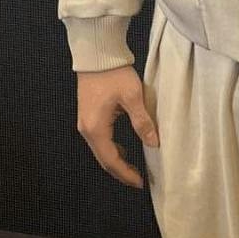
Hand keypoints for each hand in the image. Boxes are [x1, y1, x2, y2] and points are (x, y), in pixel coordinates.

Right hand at [76, 66, 158, 188]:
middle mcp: (86, 130)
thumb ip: (143, 122)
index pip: (111, 160)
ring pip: (100, 151)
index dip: (126, 174)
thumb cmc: (113, 74)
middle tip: (139, 180)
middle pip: (103, 159)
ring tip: (134, 167)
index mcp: (96, 128)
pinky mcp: (87, 116)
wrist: (96, 55)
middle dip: (121, 172)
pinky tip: (124, 148)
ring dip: (116, 161)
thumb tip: (154, 144)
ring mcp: (84, 123)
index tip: (141, 183)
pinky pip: (99, 141)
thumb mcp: (132, 97)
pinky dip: (111, 149)